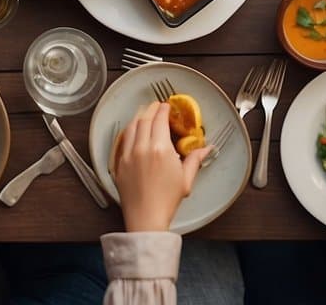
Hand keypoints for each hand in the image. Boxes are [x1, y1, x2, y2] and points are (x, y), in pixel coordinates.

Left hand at [114, 102, 209, 232]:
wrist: (146, 217)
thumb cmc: (167, 201)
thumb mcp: (186, 179)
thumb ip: (195, 160)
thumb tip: (206, 149)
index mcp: (160, 149)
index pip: (159, 120)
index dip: (163, 110)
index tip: (166, 106)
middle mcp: (142, 147)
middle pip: (144, 119)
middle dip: (151, 109)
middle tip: (156, 106)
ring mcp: (128, 154)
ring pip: (131, 126)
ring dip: (138, 117)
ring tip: (145, 114)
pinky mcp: (119, 163)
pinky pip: (122, 139)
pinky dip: (129, 130)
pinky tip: (133, 130)